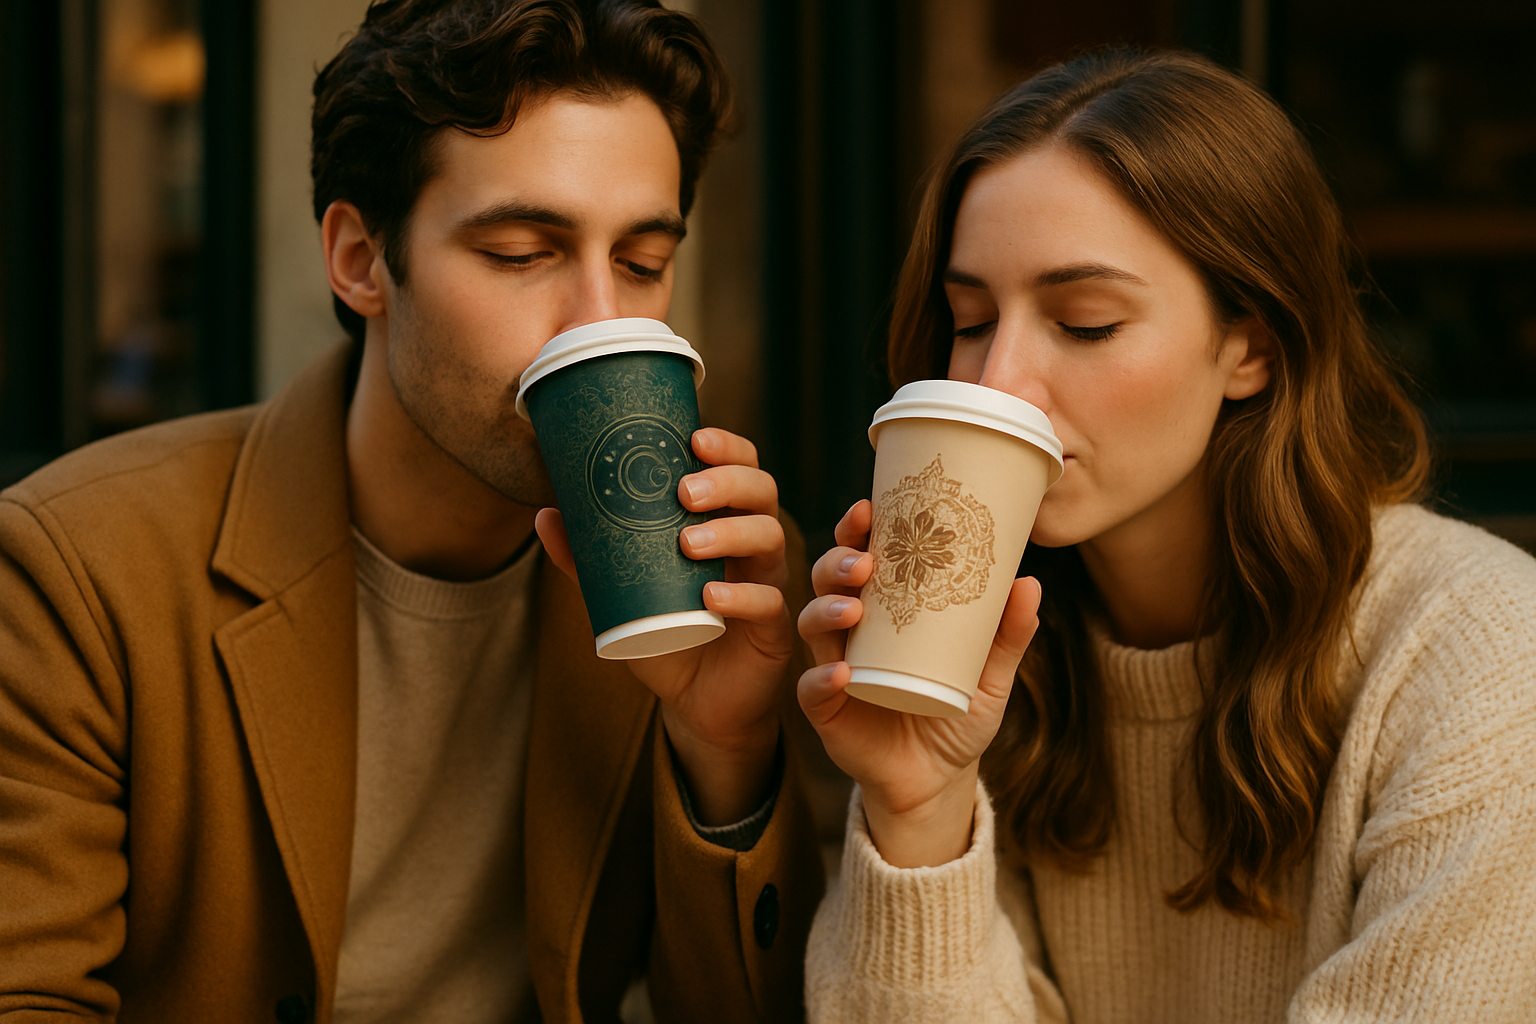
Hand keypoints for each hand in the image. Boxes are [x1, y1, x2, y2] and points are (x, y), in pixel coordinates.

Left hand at [537, 427, 792, 824]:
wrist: (696, 703)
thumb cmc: (668, 634)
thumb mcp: (621, 593)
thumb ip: (589, 558)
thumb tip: (547, 514)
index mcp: (725, 521)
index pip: (740, 469)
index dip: (727, 447)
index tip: (693, 437)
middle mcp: (753, 544)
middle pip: (762, 491)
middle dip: (728, 482)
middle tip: (684, 492)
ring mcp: (768, 583)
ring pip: (770, 537)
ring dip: (730, 532)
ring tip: (687, 543)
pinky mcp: (774, 629)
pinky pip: (769, 603)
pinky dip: (740, 597)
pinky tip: (710, 597)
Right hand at [797, 499, 1041, 866]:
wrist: (937, 779)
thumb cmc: (957, 714)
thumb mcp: (990, 676)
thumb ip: (1007, 636)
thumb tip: (1028, 582)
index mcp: (884, 609)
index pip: (862, 557)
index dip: (857, 530)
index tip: (869, 509)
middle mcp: (852, 631)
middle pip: (829, 581)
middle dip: (838, 562)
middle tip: (865, 561)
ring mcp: (834, 666)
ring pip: (814, 624)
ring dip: (826, 609)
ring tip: (853, 608)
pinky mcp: (826, 709)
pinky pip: (813, 688)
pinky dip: (822, 677)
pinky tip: (842, 672)